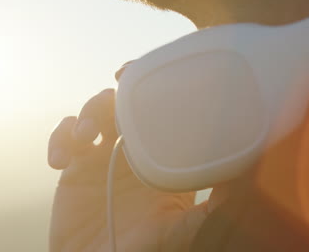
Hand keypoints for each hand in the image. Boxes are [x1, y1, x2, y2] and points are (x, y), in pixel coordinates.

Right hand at [48, 88, 207, 251]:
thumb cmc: (145, 250)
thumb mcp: (184, 228)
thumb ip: (212, 206)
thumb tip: (249, 178)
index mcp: (160, 159)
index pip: (160, 115)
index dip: (156, 91)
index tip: (153, 75)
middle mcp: (132, 152)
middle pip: (126, 103)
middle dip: (121, 89)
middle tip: (120, 79)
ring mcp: (102, 157)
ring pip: (93, 112)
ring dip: (88, 113)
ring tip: (87, 135)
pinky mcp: (74, 167)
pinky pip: (63, 138)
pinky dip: (59, 139)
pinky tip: (59, 161)